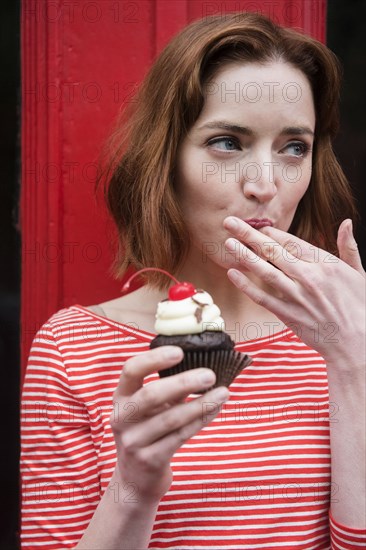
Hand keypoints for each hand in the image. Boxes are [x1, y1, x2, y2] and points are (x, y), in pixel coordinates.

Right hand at [110, 346, 228, 502]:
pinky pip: (180, 436)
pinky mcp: (150, 460)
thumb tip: (203, 363)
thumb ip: (168, 388)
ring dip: (200, 403)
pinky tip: (216, 409)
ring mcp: (134, 441)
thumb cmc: (148, 432)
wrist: (135, 480)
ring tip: (223, 392)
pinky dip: (201, 420)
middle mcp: (122, 418)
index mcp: (121, 398)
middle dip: (183, 382)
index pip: (131, 370)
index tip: (179, 351)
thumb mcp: (149, 409)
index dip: (154, 359)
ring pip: (171, 418)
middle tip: (210, 375)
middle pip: (151, 394)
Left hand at [223, 216, 364, 366]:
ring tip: (227, 242)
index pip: (292, 242)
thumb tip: (347, 223)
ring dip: (244, 255)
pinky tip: (232, 274)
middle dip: (250, 234)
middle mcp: (309, 277)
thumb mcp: (359, 274)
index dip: (272, 233)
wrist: (357, 343)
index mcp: (326, 264)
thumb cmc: (360, 307)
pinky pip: (263, 298)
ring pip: (265, 271)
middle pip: (273, 251)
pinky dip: (246, 286)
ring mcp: (297, 296)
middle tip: (230, 222)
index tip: (259, 227)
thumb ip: (349, 247)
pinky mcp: (289, 315)